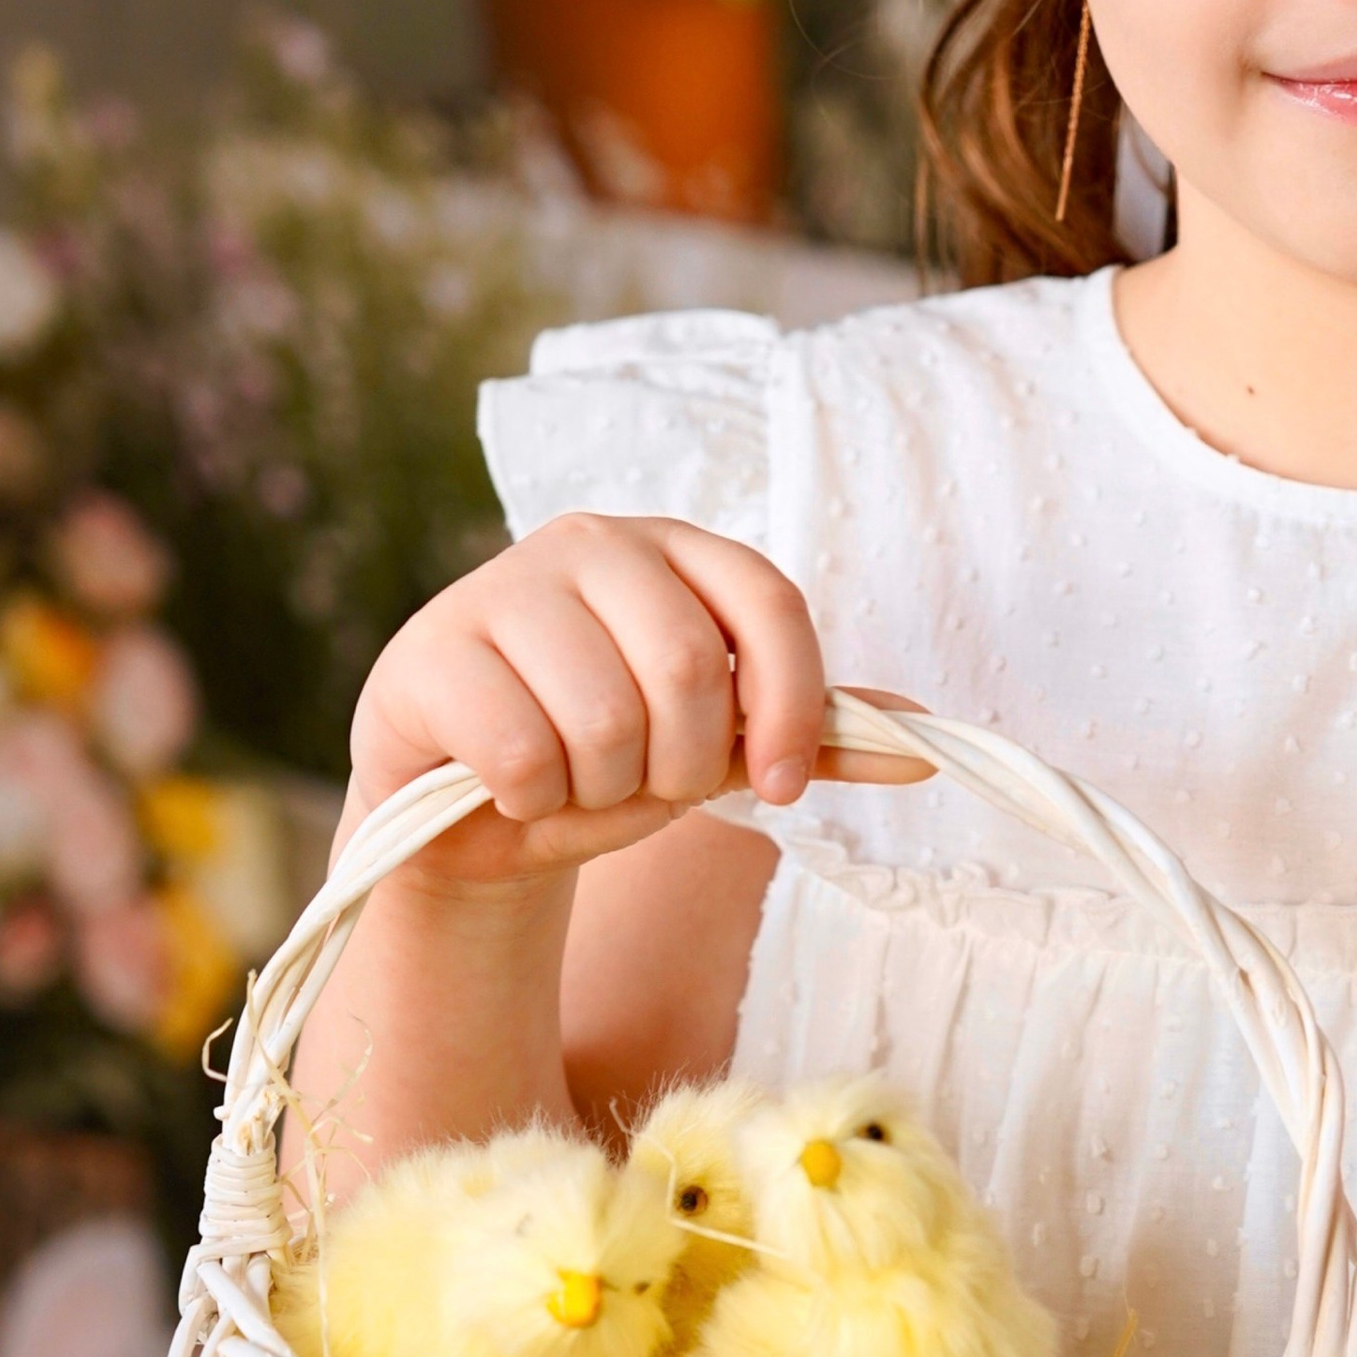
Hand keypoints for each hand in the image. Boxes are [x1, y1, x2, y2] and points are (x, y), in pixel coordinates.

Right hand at [347, 512, 923, 887]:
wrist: (466, 814)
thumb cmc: (604, 763)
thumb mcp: (715, 749)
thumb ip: (807, 737)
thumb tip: (923, 745)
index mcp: (674, 550)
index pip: (770, 603)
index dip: (792, 704)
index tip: (782, 789)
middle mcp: (591, 543)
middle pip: (690, 669)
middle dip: (681, 765)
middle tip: (644, 782)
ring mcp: (502, 586)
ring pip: (607, 719)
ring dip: (603, 790)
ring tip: (572, 780)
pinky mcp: (432, 652)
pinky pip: (524, 753)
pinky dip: (533, 800)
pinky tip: (510, 786)